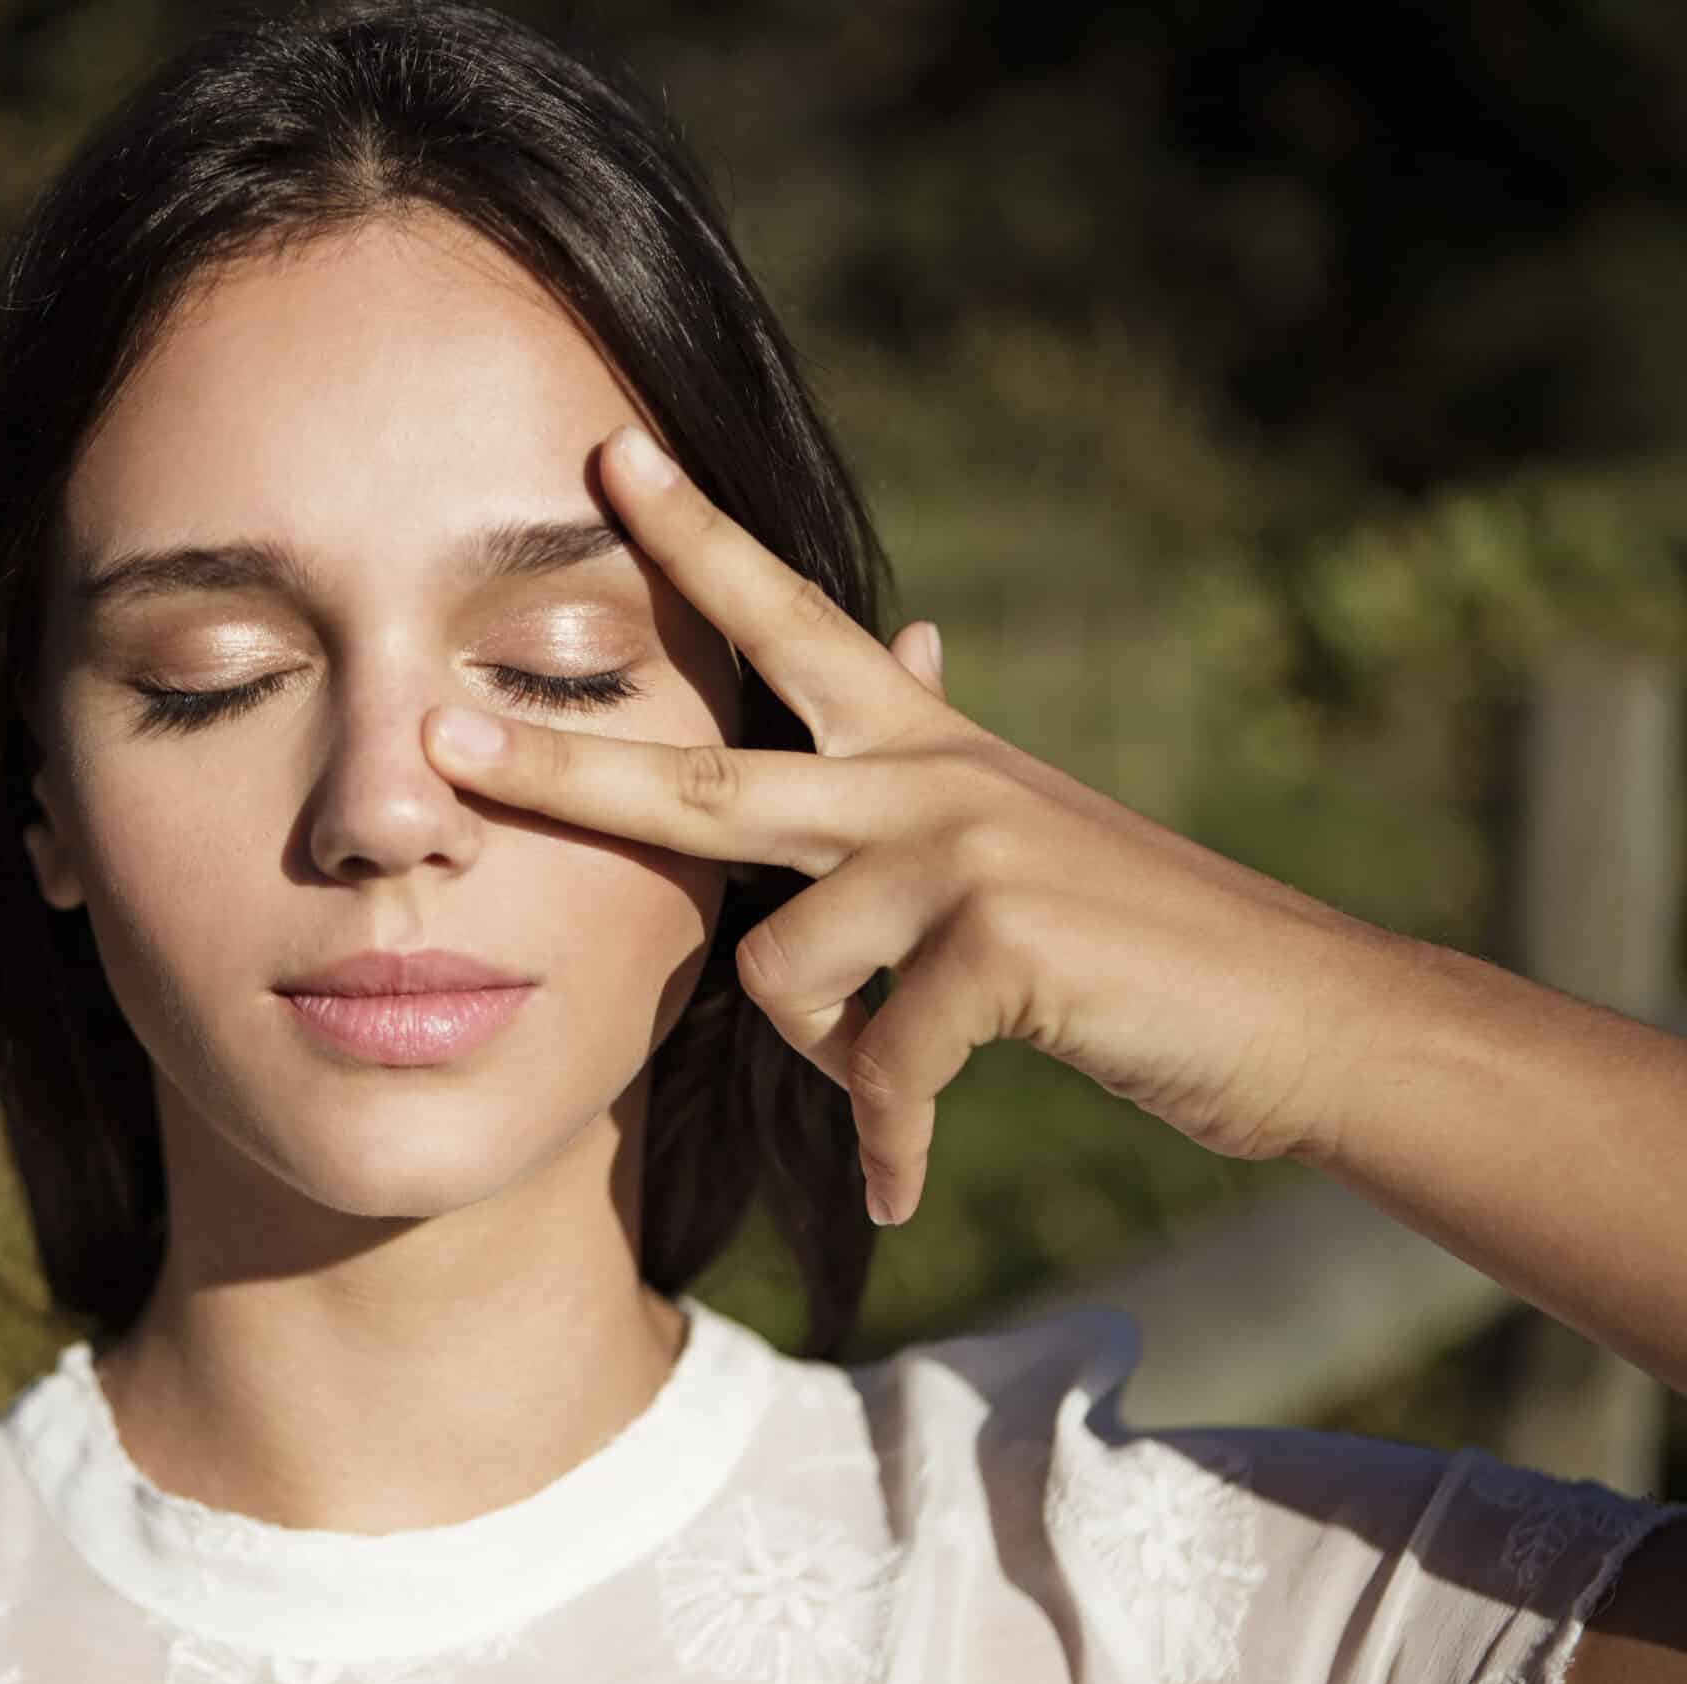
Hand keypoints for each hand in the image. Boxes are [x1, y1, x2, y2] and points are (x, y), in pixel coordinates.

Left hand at [422, 423, 1398, 1225]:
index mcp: (917, 742)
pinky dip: (885, 1142)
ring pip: (779, 972)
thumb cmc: (1123, 941)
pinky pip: (876, 1067)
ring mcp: (963, 853)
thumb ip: (922, 757)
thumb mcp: (1009, 828)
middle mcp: (926, 776)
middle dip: (565, 770)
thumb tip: (910, 632)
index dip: (696, 536)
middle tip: (438, 748)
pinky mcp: (1000, 945)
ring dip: (826, 1057)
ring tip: (896, 1085)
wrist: (1287, 1010)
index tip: (608, 452)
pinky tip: (896, 1190)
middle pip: (705, 775)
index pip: (786, 616)